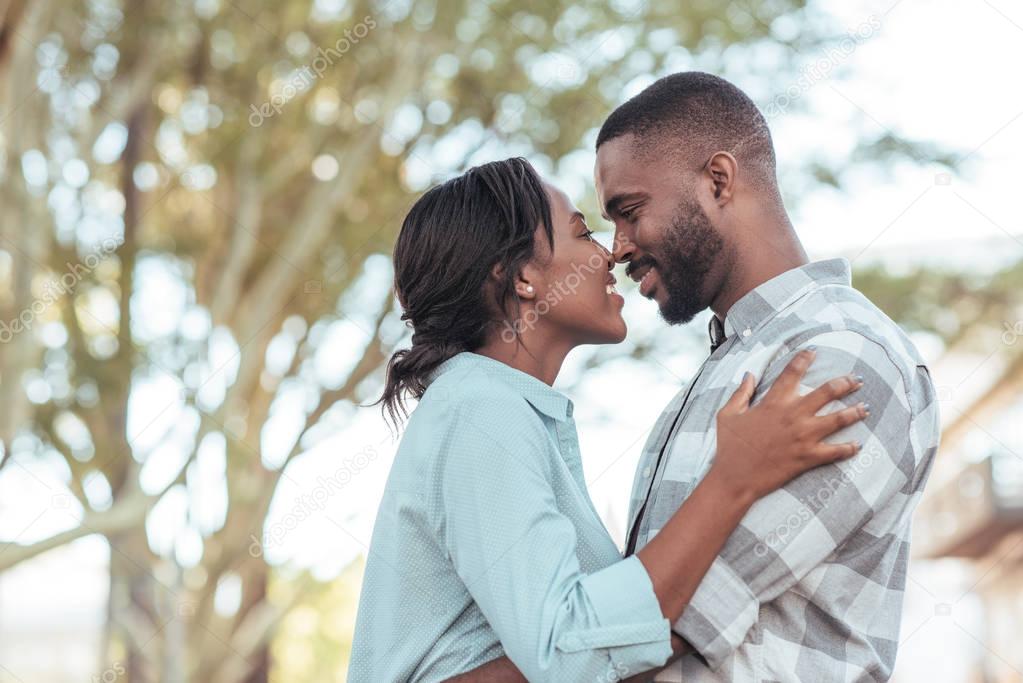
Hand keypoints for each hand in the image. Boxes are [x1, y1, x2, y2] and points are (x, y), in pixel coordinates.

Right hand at [710, 348, 866, 503]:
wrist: (735, 478)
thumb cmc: (729, 446)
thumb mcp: (727, 414)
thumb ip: (740, 393)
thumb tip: (749, 375)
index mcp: (773, 402)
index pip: (792, 373)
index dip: (804, 359)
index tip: (813, 352)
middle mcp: (793, 415)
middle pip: (827, 392)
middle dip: (845, 383)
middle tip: (856, 380)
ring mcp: (803, 437)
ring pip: (838, 419)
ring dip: (854, 412)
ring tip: (865, 408)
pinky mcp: (808, 457)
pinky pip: (836, 451)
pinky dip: (849, 448)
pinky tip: (857, 445)